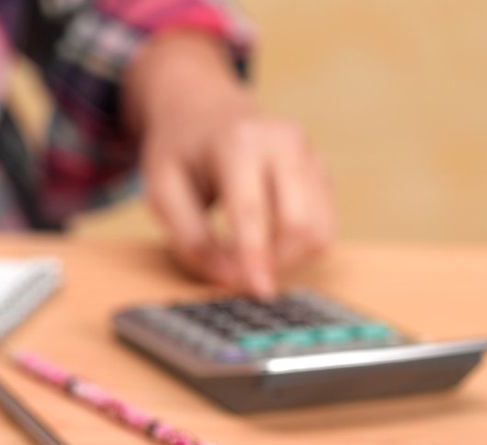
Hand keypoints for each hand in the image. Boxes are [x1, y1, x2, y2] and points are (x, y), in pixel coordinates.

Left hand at [124, 33, 334, 298]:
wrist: (205, 111)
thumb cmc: (180, 152)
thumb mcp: (162, 192)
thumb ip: (189, 238)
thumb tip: (226, 278)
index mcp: (239, 142)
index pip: (253, 211)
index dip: (256, 257)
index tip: (258, 292)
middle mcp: (284, 142)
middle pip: (299, 223)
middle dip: (275, 263)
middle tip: (241, 279)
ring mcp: (310, 154)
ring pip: (320, 229)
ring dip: (290, 260)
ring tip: (252, 259)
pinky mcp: (322, 171)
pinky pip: (324, 225)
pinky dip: (300, 248)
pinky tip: (269, 244)